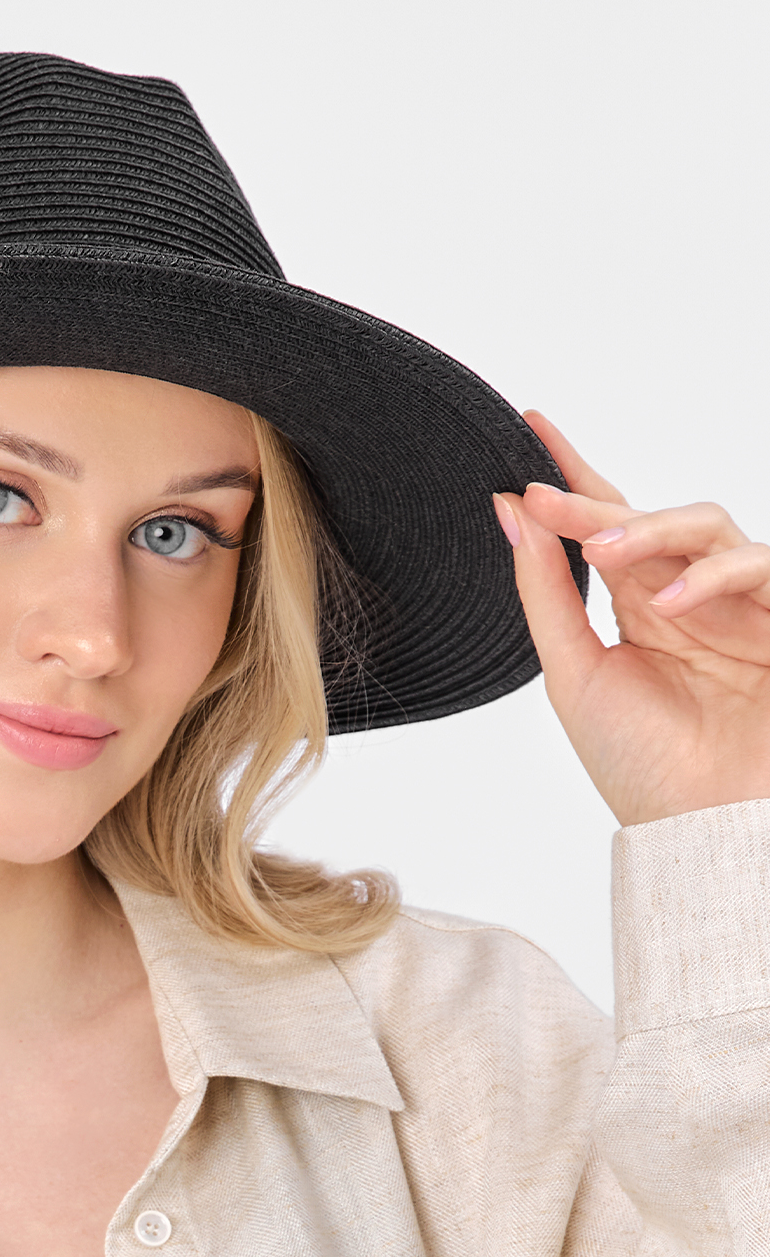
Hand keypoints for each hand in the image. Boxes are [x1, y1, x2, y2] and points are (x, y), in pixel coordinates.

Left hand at [493, 413, 769, 826]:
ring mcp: (741, 605)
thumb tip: (511, 513)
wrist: (698, 831)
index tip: (528, 425)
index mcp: (640, 606)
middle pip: (649, 516)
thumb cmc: (641, 766)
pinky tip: (666, 602)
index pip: (608, 522)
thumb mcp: (574, 673)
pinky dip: (710, 575)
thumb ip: (545, 594)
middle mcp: (691, 596)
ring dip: (651, 528)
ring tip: (603, 550)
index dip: (573, 472)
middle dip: (595, 501)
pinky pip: (759, 567)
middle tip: (544, 496)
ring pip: (707, 525)